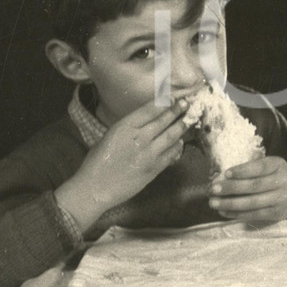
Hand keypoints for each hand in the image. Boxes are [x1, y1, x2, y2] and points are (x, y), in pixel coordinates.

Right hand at [56, 98, 189, 230]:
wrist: (95, 189)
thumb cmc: (97, 162)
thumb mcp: (110, 136)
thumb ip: (129, 127)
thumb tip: (147, 120)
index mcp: (124, 128)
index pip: (149, 110)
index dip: (164, 102)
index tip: (174, 97)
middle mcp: (139, 138)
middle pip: (163, 121)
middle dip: (177, 110)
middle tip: (187, 103)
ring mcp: (149, 154)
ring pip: (171, 136)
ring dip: (182, 126)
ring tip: (190, 118)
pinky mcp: (154, 168)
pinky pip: (171, 154)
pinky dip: (178, 146)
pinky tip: (181, 141)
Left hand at [208, 157, 286, 222]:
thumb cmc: (276, 176)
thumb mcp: (270, 166)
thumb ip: (249, 169)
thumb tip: (221, 177)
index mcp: (278, 165)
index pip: (260, 167)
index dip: (242, 171)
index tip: (225, 174)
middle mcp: (282, 181)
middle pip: (254, 186)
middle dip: (231, 188)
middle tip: (213, 189)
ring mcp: (281, 199)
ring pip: (253, 203)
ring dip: (230, 203)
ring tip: (214, 203)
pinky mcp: (276, 213)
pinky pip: (254, 214)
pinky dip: (237, 214)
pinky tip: (224, 211)